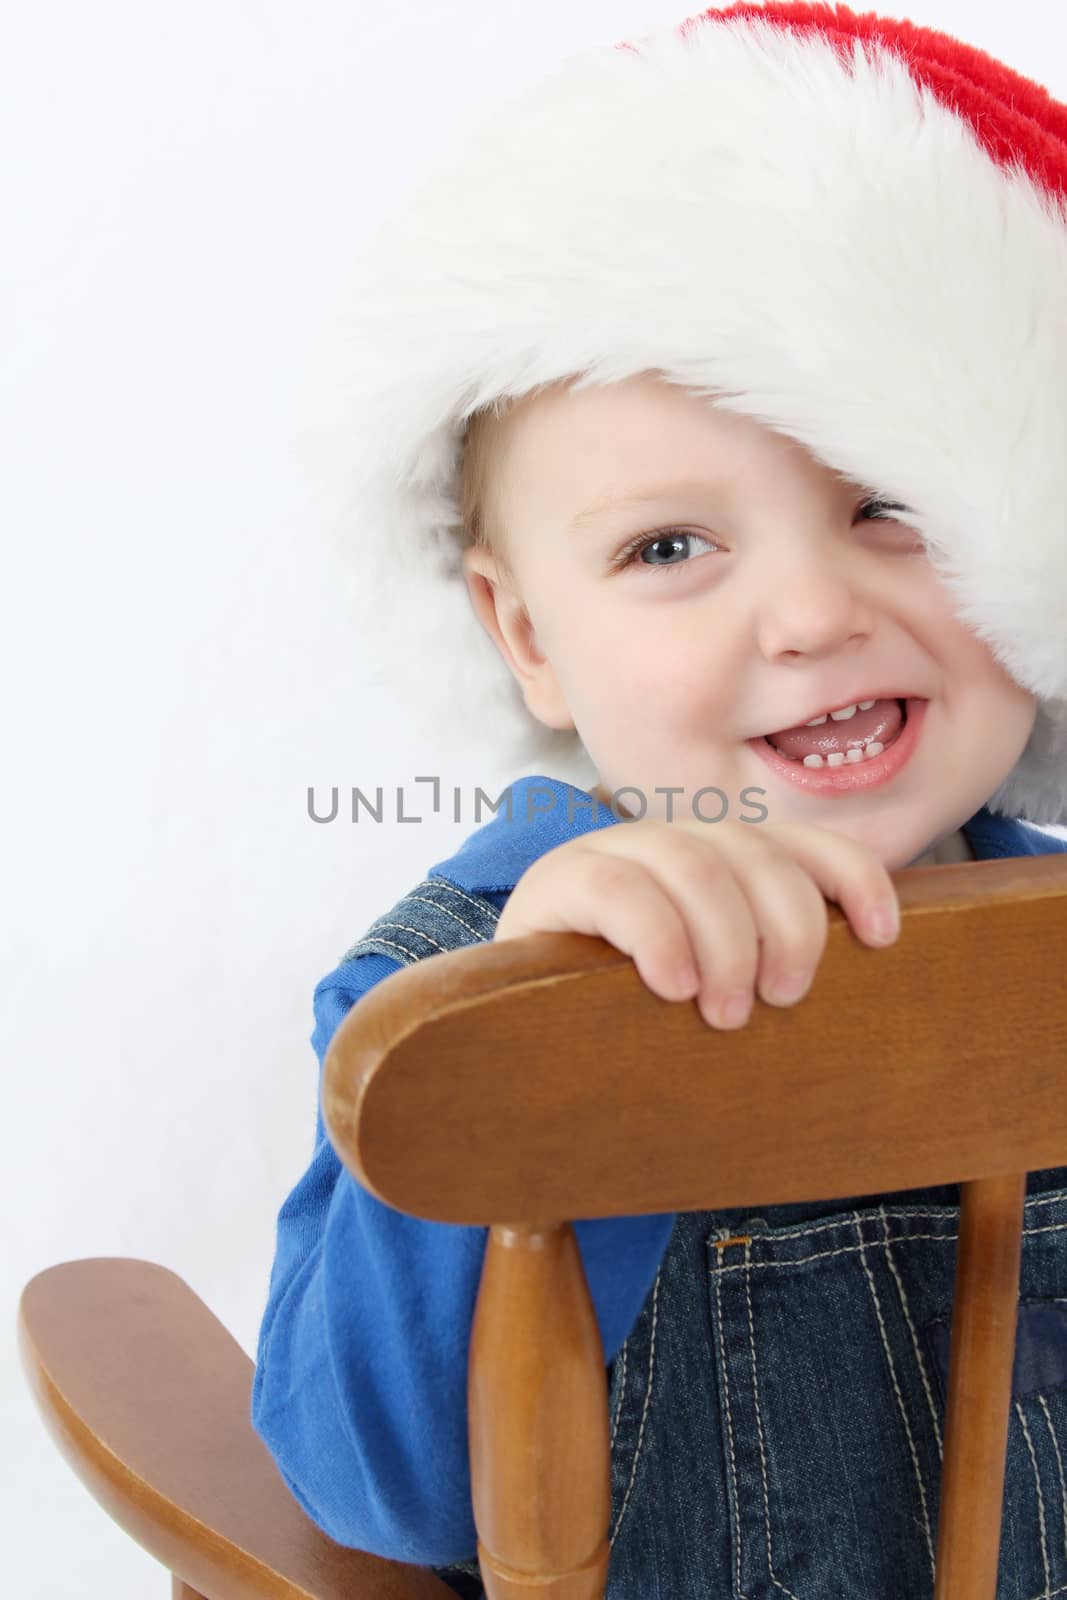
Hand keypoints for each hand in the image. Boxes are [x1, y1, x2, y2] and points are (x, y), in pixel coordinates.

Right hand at [493, 816, 899, 1029]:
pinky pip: (618, 887)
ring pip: (692, 860)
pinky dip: (659, 936)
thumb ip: (773, 969)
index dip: (849, 874)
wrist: (527, 1066)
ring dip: (725, 940)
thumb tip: (869, 966)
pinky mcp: (554, 884)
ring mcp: (608, 854)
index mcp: (717, 861)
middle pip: (752, 849)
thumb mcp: (723, 999)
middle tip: (781, 999)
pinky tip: (671, 987)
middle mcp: (667, 841)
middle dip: (785, 924)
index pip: (799, 840)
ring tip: (724, 1013)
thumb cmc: (640, 1038)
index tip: (884, 937)